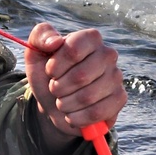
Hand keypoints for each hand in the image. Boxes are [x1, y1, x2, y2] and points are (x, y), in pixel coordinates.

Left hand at [24, 22, 126, 154]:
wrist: (54, 101)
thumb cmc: (47, 73)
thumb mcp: (36, 52)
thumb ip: (41, 36)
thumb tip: (55, 42)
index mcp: (90, 38)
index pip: (73, 49)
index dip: (56, 65)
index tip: (49, 71)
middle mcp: (108, 54)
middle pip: (81, 76)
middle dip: (58, 87)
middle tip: (54, 88)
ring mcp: (116, 77)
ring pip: (88, 97)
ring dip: (65, 104)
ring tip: (61, 101)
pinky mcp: (119, 99)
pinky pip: (97, 112)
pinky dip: (77, 118)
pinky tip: (71, 115)